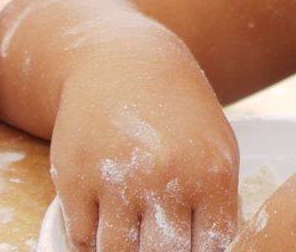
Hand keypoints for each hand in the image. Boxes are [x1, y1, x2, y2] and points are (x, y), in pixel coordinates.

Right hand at [50, 42, 239, 251]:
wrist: (123, 62)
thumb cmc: (178, 109)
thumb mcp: (217, 147)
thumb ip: (220, 203)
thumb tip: (216, 251)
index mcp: (210, 174)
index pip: (213, 248)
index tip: (193, 246)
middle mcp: (164, 180)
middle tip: (160, 241)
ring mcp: (117, 182)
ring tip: (135, 237)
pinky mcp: (75, 181)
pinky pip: (83, 241)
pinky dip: (93, 246)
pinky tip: (107, 228)